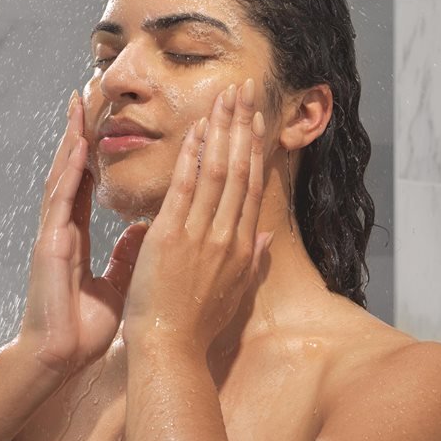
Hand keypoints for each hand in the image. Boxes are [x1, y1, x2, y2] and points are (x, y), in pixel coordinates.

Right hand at [15, 91, 148, 379]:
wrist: (60, 357)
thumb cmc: (85, 325)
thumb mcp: (117, 281)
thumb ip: (126, 252)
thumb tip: (145, 229)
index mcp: (78, 232)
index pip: (88, 178)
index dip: (95, 146)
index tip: (103, 113)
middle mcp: (62, 224)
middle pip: (71, 166)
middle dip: (79, 128)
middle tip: (88, 89)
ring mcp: (53, 231)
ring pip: (62, 173)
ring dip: (71, 137)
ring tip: (79, 103)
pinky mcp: (49, 245)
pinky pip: (59, 201)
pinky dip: (69, 172)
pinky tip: (76, 147)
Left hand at [120, 78, 272, 353]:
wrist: (171, 351)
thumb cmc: (197, 326)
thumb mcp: (235, 291)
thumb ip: (254, 258)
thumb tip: (269, 235)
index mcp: (242, 246)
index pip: (252, 185)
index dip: (255, 147)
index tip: (256, 118)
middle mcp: (228, 235)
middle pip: (241, 168)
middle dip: (244, 124)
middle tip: (246, 89)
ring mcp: (202, 234)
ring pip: (218, 170)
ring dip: (223, 129)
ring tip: (226, 96)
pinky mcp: (172, 236)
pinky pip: (185, 187)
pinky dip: (193, 156)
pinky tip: (197, 129)